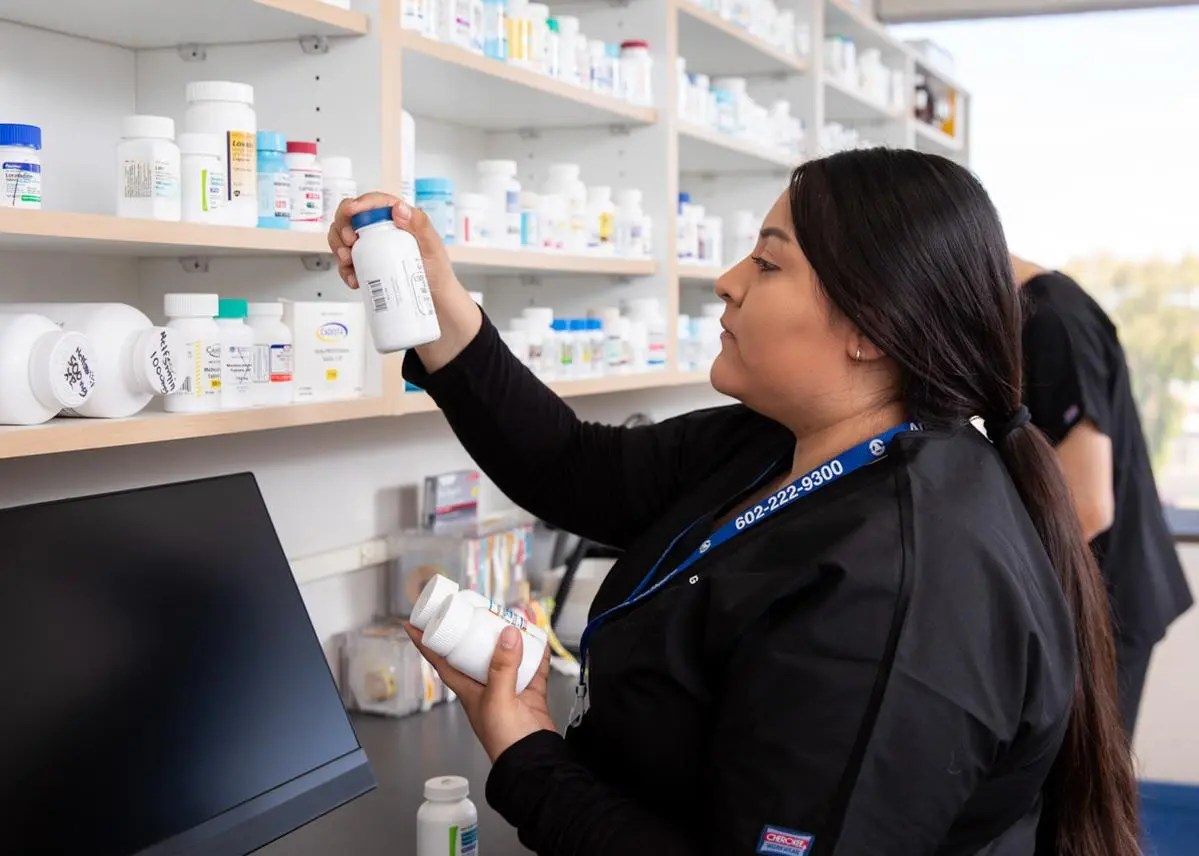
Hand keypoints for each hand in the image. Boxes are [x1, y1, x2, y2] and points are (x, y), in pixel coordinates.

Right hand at [327, 191, 480, 370]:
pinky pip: (346, 265)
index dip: (358, 203)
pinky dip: (344, 271)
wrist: (435, 301)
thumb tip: (398, 208)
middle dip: (342, 227)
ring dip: (338, 247)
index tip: (351, 212)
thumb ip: (420, 224)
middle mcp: (380, 231)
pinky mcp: (365, 267)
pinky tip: (354, 279)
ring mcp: (370, 249)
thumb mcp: (432, 246)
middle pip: (350, 218)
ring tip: (348, 261)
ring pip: (342, 239)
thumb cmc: (437, 271)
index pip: (373, 203)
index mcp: (396, 219)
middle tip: (349, 242)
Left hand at [406, 622, 555, 761]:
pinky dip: (537, 652)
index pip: (441, 661)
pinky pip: (533, 667)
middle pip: (476, 652)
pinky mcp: (530, 692)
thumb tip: (507, 634)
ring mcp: (509, 688)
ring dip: (509, 638)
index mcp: (468, 689)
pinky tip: (539, 639)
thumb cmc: (504, 740)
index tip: (415, 623)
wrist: (533, 760)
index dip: (426, 643)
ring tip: (511, 618)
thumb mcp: (497, 700)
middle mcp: (485, 686)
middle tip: (477, 609)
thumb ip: (502, 667)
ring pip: (506, 656)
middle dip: (476, 631)